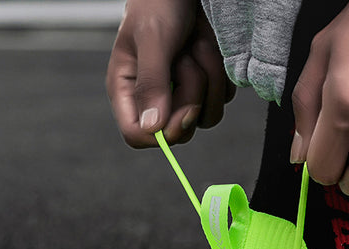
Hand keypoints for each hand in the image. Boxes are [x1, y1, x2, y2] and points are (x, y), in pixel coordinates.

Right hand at [106, 0, 235, 147]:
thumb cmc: (159, 3)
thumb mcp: (153, 39)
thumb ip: (151, 83)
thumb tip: (152, 128)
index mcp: (128, 90)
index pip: (136, 135)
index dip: (160, 134)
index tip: (180, 112)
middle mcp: (154, 100)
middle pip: (179, 131)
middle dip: (190, 96)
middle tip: (186, 59)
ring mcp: (182, 96)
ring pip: (205, 117)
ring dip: (209, 78)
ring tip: (195, 45)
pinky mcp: (205, 89)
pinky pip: (221, 99)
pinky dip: (221, 72)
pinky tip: (206, 46)